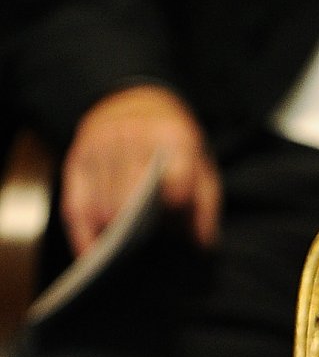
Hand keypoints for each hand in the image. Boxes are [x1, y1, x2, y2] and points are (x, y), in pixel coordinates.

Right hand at [61, 84, 221, 254]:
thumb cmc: (172, 146)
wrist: (135, 100)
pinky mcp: (76, 158)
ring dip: (111, 233)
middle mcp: (130, 136)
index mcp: (171, 137)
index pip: (174, 174)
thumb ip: (205, 205)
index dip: (175, 196)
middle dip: (136, 224)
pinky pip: (75, 204)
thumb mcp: (200, 166)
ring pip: (101, 204)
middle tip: (143, 246)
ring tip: (121, 255)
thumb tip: (201, 244)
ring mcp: (99, 146)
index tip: (173, 211)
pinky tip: (92, 254)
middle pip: (129, 195)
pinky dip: (82, 233)